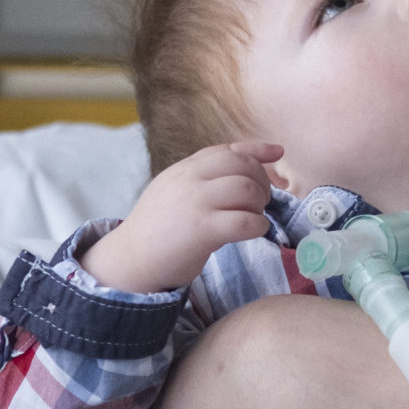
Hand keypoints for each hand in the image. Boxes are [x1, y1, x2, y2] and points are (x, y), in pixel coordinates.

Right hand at [79, 142, 278, 293]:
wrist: (131, 258)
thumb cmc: (156, 230)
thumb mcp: (173, 191)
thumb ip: (200, 180)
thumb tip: (240, 175)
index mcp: (184, 168)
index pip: (226, 150)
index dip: (256, 150)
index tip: (277, 152)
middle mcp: (190, 179)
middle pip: (242, 166)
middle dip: (261, 181)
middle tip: (261, 201)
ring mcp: (196, 203)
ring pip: (247, 189)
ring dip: (260, 204)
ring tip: (254, 216)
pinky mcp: (202, 230)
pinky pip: (245, 221)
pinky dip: (258, 226)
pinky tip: (254, 232)